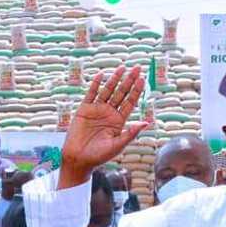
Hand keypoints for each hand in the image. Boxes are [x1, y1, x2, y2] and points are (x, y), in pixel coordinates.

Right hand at [60, 66, 147, 188]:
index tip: (143, 79)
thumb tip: (147, 123)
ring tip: (122, 68)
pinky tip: (102, 75)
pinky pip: (91, 94)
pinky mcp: (84, 110)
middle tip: (137, 68)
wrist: (79, 159)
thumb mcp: (118, 145)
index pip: (130, 102)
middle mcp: (109, 113)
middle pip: (121, 93)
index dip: (136, 90)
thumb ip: (131, 133)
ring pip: (108, 91)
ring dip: (115, 79)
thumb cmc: (100, 155)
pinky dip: (96, 85)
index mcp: (119, 121)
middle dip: (129, 81)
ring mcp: (97, 110)